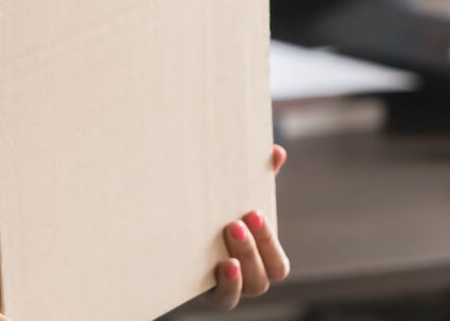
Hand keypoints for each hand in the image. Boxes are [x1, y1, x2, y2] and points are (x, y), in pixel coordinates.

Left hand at [208, 144, 290, 310]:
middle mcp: (247, 277)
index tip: (253, 210)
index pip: (278, 262)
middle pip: (265, 275)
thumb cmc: (212, 217)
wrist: (170, 241)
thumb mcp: (233, 198)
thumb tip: (276, 151)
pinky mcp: (206, 293)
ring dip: (242, 261)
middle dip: (254, 247)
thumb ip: (257, 178)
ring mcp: (228, 287)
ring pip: (248, 287)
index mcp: (260, 259)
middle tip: (235, 221)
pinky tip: (222, 264)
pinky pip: (224, 298)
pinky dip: (227, 284)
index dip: (269, 240)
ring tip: (227, 235)